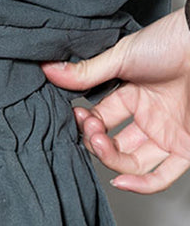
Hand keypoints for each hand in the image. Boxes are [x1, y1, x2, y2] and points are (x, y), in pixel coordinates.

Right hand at [40, 7, 189, 193]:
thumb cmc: (172, 41)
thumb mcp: (121, 56)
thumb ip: (85, 72)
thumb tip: (49, 70)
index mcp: (134, 96)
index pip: (102, 122)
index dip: (87, 124)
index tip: (79, 116)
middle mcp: (150, 118)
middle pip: (115, 146)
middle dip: (97, 143)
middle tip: (92, 131)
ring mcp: (167, 134)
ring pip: (133, 164)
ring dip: (112, 161)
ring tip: (101, 146)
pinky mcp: (186, 146)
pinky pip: (162, 176)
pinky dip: (141, 184)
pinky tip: (121, 180)